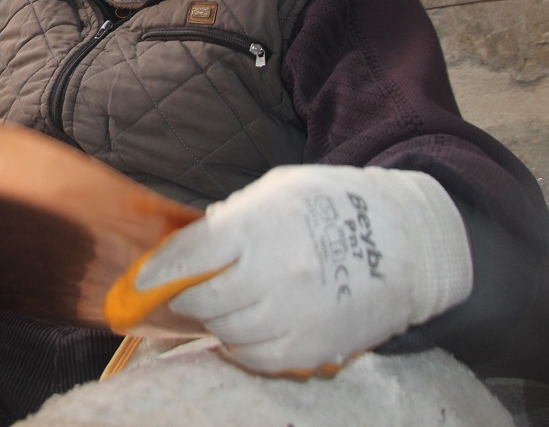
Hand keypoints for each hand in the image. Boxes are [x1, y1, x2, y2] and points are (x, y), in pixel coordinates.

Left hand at [111, 165, 472, 375]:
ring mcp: (294, 316)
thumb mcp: (277, 190)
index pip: (192, 255)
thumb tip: (185, 248)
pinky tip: (252, 324)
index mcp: (261, 227)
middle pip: (204, 299)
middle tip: (190, 288)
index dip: (160, 272)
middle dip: (188, 295)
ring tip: (231, 300)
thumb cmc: (334, 205)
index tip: (140, 281)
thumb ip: (229, 219)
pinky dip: (243, 345)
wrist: (408, 243)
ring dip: (217, 319)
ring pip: (226, 332)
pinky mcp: (311, 348)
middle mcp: (274, 274)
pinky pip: (256, 357)